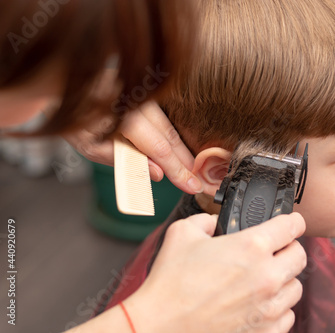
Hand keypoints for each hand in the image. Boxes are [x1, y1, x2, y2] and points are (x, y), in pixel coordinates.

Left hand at [63, 102, 202, 193]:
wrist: (65, 87)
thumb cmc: (76, 121)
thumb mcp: (92, 148)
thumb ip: (126, 161)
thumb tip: (157, 174)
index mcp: (124, 116)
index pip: (159, 148)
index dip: (177, 169)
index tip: (190, 185)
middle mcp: (137, 101)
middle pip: (170, 136)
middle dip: (185, 161)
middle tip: (196, 181)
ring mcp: (143, 95)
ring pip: (168, 126)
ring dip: (180, 150)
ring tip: (189, 169)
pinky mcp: (145, 94)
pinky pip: (162, 119)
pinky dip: (171, 136)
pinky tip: (177, 151)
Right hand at [126, 213, 306, 332]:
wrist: (161, 325)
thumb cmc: (170, 283)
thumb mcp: (183, 233)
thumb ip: (206, 220)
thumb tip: (214, 223)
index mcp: (252, 247)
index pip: (293, 226)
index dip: (292, 221)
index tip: (291, 223)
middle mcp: (267, 276)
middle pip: (300, 255)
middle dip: (289, 249)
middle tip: (275, 251)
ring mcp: (268, 307)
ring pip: (296, 287)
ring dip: (284, 280)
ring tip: (264, 279)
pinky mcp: (265, 331)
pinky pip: (287, 316)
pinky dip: (278, 308)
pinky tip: (260, 304)